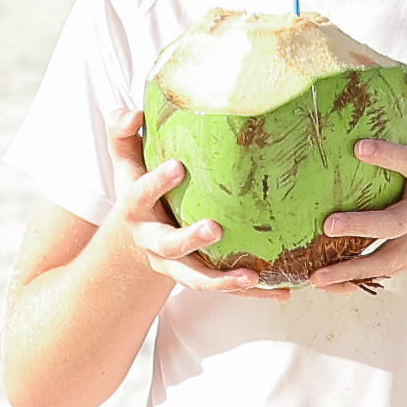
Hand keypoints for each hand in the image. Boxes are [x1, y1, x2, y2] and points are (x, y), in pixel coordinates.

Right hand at [110, 109, 297, 301]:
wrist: (134, 238)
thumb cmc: (137, 187)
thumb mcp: (126, 160)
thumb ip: (123, 132)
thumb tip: (133, 112)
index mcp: (135, 209)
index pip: (140, 194)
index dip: (156, 182)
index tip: (177, 167)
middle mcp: (153, 242)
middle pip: (169, 245)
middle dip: (190, 239)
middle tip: (214, 229)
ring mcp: (175, 265)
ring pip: (196, 278)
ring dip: (222, 280)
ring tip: (251, 276)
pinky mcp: (199, 277)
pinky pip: (226, 287)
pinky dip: (254, 293)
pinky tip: (283, 292)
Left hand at [306, 65, 406, 291]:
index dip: (388, 156)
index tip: (358, 147)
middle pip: (396, 224)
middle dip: (364, 226)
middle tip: (328, 225)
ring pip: (386, 260)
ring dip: (351, 269)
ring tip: (314, 277)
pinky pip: (380, 273)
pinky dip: (352, 279)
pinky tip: (320, 282)